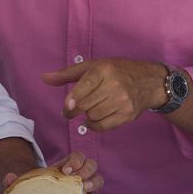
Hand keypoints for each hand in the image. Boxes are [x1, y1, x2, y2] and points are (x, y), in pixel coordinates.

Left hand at [0, 152, 102, 193]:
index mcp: (65, 165)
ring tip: (85, 190)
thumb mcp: (25, 182)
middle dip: (87, 170)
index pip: (77, 156)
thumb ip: (15, 179)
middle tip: (77, 179)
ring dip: (94, 183)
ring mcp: (85, 188)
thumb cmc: (36, 188)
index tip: (65, 170)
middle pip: (91, 165)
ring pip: (98, 180)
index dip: (74, 160)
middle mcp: (78, 174)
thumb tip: (9, 178)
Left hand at [41, 58, 167, 130]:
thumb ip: (66, 74)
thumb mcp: (92, 66)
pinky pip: (104, 126)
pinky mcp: (128, 114)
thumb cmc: (115, 71)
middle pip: (86, 104)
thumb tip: (43, 78)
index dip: (74, 97)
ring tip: (86, 110)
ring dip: (85, 116)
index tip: (67, 105)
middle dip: (73, 110)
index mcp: (103, 70)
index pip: (86, 85)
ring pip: (94, 116)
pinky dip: (94, 125)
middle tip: (68, 110)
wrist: (149, 82)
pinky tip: (93, 119)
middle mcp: (114, 85)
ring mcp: (122, 101)